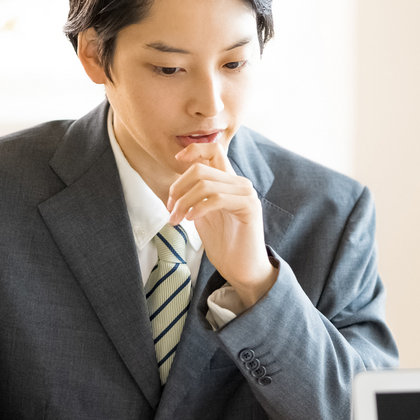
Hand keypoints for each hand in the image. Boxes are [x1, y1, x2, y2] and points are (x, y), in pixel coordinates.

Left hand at [167, 142, 277, 308]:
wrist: (242, 270)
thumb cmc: (224, 245)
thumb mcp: (203, 215)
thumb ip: (195, 197)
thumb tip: (176, 188)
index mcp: (228, 182)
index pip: (213, 150)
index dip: (193, 150)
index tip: (176, 160)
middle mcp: (239, 183)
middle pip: (201, 168)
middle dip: (178, 187)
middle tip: (170, 208)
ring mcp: (246, 194)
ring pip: (206, 183)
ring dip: (184, 201)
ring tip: (176, 219)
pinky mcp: (249, 207)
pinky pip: (217, 198)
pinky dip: (198, 207)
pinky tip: (190, 219)